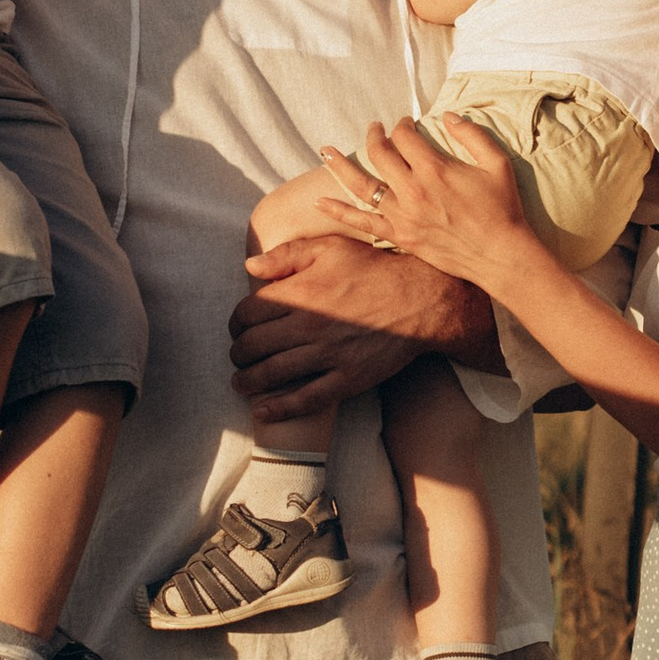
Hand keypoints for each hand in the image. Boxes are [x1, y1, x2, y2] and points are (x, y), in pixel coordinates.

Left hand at [232, 233, 499, 418]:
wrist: (422, 300)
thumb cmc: (375, 270)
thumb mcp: (331, 248)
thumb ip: (286, 255)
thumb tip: (249, 267)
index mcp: (301, 292)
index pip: (248, 313)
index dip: (236, 322)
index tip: (239, 327)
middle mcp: (309, 326)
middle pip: (253, 345)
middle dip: (238, 353)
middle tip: (239, 355)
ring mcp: (328, 355)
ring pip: (272, 373)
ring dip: (248, 381)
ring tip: (241, 382)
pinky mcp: (348, 378)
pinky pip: (306, 399)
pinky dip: (280, 408)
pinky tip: (262, 411)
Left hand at [343, 109, 534, 291]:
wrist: (499, 255)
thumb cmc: (502, 208)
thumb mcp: (496, 163)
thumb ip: (471, 135)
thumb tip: (448, 115)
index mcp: (434, 168)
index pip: (405, 137)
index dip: (403, 125)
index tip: (406, 124)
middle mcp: (413, 190)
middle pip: (380, 154)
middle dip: (375, 136)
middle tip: (374, 128)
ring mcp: (403, 215)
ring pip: (362, 184)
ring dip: (341, 165)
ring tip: (325, 151)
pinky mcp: (400, 236)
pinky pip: (362, 222)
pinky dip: (338, 212)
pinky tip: (319, 202)